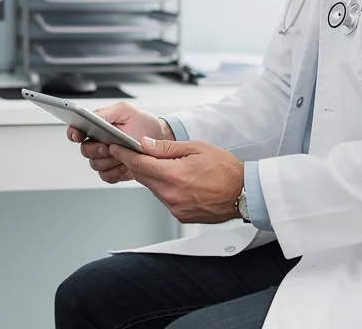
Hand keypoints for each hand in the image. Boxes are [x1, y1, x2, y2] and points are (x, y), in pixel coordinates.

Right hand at [67, 102, 172, 183]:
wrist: (161, 139)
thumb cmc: (143, 123)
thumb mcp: (126, 110)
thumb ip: (106, 112)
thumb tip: (91, 117)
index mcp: (96, 127)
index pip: (76, 130)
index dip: (73, 133)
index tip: (78, 134)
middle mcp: (98, 143)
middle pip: (85, 150)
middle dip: (96, 149)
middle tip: (108, 146)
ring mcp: (105, 158)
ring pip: (95, 165)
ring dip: (109, 161)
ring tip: (123, 154)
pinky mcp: (113, 171)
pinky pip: (106, 176)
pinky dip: (115, 172)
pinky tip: (125, 165)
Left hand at [110, 138, 243, 223]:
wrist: (244, 193)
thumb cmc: (225, 170)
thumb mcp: (196, 148)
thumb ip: (166, 148)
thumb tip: (145, 145)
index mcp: (173, 175)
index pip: (138, 164)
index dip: (124, 154)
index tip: (116, 148)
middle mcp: (171, 195)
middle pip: (143, 177)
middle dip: (138, 164)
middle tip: (138, 152)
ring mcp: (175, 208)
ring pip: (153, 188)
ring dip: (154, 177)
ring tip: (169, 167)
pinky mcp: (181, 216)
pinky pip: (165, 199)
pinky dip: (166, 188)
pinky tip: (180, 181)